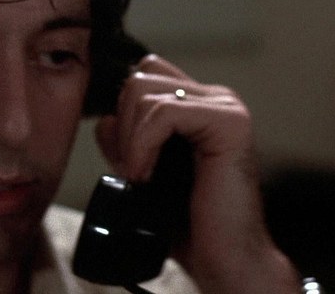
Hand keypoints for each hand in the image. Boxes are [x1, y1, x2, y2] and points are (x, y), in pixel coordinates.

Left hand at [95, 55, 297, 293]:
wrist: (224, 259)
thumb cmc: (187, 222)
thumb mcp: (142, 172)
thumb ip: (125, 141)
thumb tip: (105, 120)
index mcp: (198, 104)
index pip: (144, 74)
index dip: (123, 112)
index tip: (125, 157)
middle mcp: (215, 98)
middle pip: (139, 77)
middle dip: (122, 124)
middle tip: (132, 169)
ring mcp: (225, 107)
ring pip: (144, 90)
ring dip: (130, 139)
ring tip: (140, 176)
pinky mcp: (229, 123)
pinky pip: (163, 112)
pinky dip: (142, 145)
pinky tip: (146, 176)